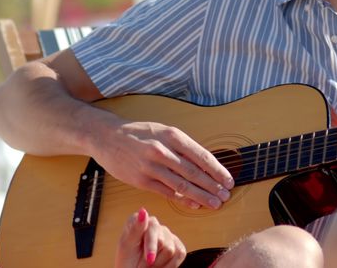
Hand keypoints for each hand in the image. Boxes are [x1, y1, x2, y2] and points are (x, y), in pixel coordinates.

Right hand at [95, 121, 233, 209]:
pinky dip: (183, 200)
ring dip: (201, 196)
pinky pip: (167, 193)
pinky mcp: (141, 181)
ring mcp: (151, 167)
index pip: (201, 156)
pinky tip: (194, 205)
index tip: (229, 180)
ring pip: (182, 185)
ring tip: (215, 203)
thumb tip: (205, 163)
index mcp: (172, 135)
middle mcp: (163, 150)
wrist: (107, 137)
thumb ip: (182, 146)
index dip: (217, 170)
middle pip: (194, 173)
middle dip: (213, 186)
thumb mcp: (162, 131)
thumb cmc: (139, 134)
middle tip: (226, 196)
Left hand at [115, 208, 186, 267]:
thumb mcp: (126, 246)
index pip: (151, 228)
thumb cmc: (127, 260)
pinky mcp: (177, 246)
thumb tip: (143, 211)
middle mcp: (154, 224)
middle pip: (161, 242)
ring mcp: (167, 234)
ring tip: (149, 265)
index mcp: (138, 220)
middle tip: (141, 266)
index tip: (149, 258)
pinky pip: (179, 254)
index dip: (150, 246)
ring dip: (157, 264)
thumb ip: (135, 229)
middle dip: (150, 259)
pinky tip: (160, 266)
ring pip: (169, 250)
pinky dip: (169, 266)